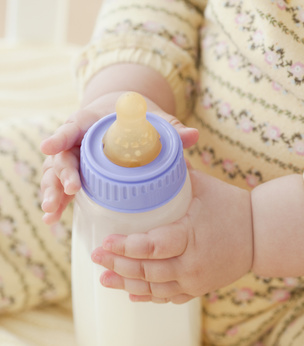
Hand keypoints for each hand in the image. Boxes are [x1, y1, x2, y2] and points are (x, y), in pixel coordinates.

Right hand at [40, 91, 198, 223]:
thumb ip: (171, 128)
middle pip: (63, 155)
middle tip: (72, 190)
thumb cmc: (136, 117)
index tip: (50, 147)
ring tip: (52, 212)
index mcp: (93, 122)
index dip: (61, 136)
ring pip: (57, 174)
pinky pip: (63, 186)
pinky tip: (53, 220)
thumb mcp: (153, 118)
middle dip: (62, 173)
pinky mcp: (77, 172)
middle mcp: (79, 140)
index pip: (74, 126)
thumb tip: (193, 136)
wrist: (123, 118)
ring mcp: (75, 158)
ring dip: (54, 192)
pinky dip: (59, 201)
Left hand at [91, 168, 252, 303]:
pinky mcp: (199, 288)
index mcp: (191, 236)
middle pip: (148, 271)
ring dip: (126, 284)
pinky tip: (131, 292)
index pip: (152, 247)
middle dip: (118, 266)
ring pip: (154, 288)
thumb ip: (175, 174)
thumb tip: (150, 156)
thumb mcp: (203, 186)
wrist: (261, 234)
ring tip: (104, 278)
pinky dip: (148, 295)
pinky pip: (169, 297)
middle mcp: (192, 265)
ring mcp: (196, 281)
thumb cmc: (231, 206)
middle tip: (96, 257)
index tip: (106, 242)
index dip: (126, 247)